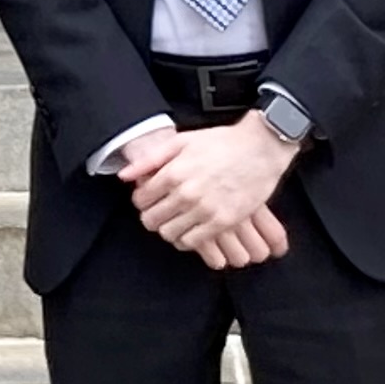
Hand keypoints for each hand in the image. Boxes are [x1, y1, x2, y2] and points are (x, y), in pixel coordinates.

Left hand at [125, 113, 297, 264]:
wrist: (259, 149)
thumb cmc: (221, 142)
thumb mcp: (181, 141)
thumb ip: (150, 159)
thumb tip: (125, 176)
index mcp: (173, 173)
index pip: (141, 199)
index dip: (141, 200)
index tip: (148, 199)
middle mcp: (186, 194)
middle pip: (152, 220)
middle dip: (151, 217)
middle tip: (159, 212)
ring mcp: (205, 209)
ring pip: (170, 234)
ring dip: (168, 229)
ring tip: (174, 221)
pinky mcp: (223, 222)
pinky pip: (194, 242)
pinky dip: (187, 240)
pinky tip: (189, 230)